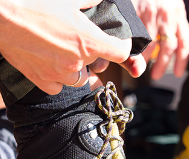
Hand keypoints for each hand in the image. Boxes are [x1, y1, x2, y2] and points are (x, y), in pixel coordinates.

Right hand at [0, 0, 132, 94]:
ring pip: (81, 79)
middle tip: (81, 43)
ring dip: (79, 69)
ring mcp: (60, 73)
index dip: (122, 47)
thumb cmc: (32, 2)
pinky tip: (52, 64)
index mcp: (89, 42)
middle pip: (99, 65)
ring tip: (67, 54)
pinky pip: (59, 86)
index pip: (121, 53)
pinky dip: (59, 78)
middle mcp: (78, 61)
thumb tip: (102, 1)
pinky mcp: (42, 80)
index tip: (118, 43)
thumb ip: (90, 1)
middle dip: (94, 55)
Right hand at [131, 0, 188, 78]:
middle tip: (156, 76)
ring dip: (144, 57)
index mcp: (180, 15)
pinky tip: (128, 51)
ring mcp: (151, 12)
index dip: (182, 61)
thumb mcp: (173, 8)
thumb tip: (173, 53)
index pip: (184, 43)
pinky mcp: (136, 8)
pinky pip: (134, 31)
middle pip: (168, 46)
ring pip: (150, 41)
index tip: (178, 74)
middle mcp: (168, 15)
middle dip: (162, 65)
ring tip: (140, 67)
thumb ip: (175, 28)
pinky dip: (131, 44)